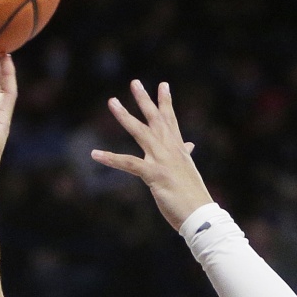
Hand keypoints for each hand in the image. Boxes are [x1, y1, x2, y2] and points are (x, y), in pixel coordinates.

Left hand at [91, 79, 212, 229]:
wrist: (201, 214)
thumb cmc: (192, 195)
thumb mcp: (188, 171)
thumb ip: (184, 155)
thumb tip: (188, 145)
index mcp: (178, 149)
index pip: (171, 120)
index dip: (166, 102)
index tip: (163, 84)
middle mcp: (170, 149)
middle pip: (155, 119)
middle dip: (144, 100)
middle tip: (135, 82)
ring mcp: (162, 160)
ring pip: (140, 132)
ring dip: (124, 116)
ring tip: (112, 102)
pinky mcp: (154, 174)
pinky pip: (129, 163)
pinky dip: (111, 158)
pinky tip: (95, 153)